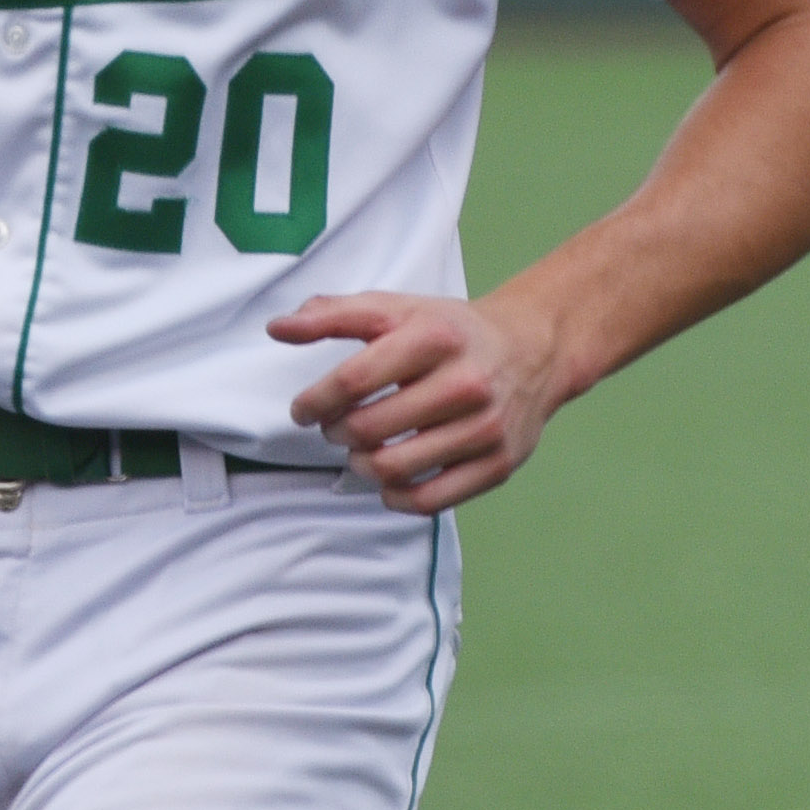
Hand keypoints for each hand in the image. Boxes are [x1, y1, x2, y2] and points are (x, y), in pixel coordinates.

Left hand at [270, 287, 573, 514]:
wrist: (533, 349)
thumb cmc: (448, 331)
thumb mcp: (394, 309)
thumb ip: (332, 315)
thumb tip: (277, 328)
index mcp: (435, 338)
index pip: (354, 379)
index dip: (316, 401)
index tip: (304, 410)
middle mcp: (466, 383)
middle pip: (370, 428)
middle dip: (336, 433)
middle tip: (336, 428)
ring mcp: (486, 427)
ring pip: (394, 468)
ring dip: (360, 466)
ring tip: (360, 451)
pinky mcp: (499, 463)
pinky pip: (431, 500)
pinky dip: (396, 497)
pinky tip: (388, 480)